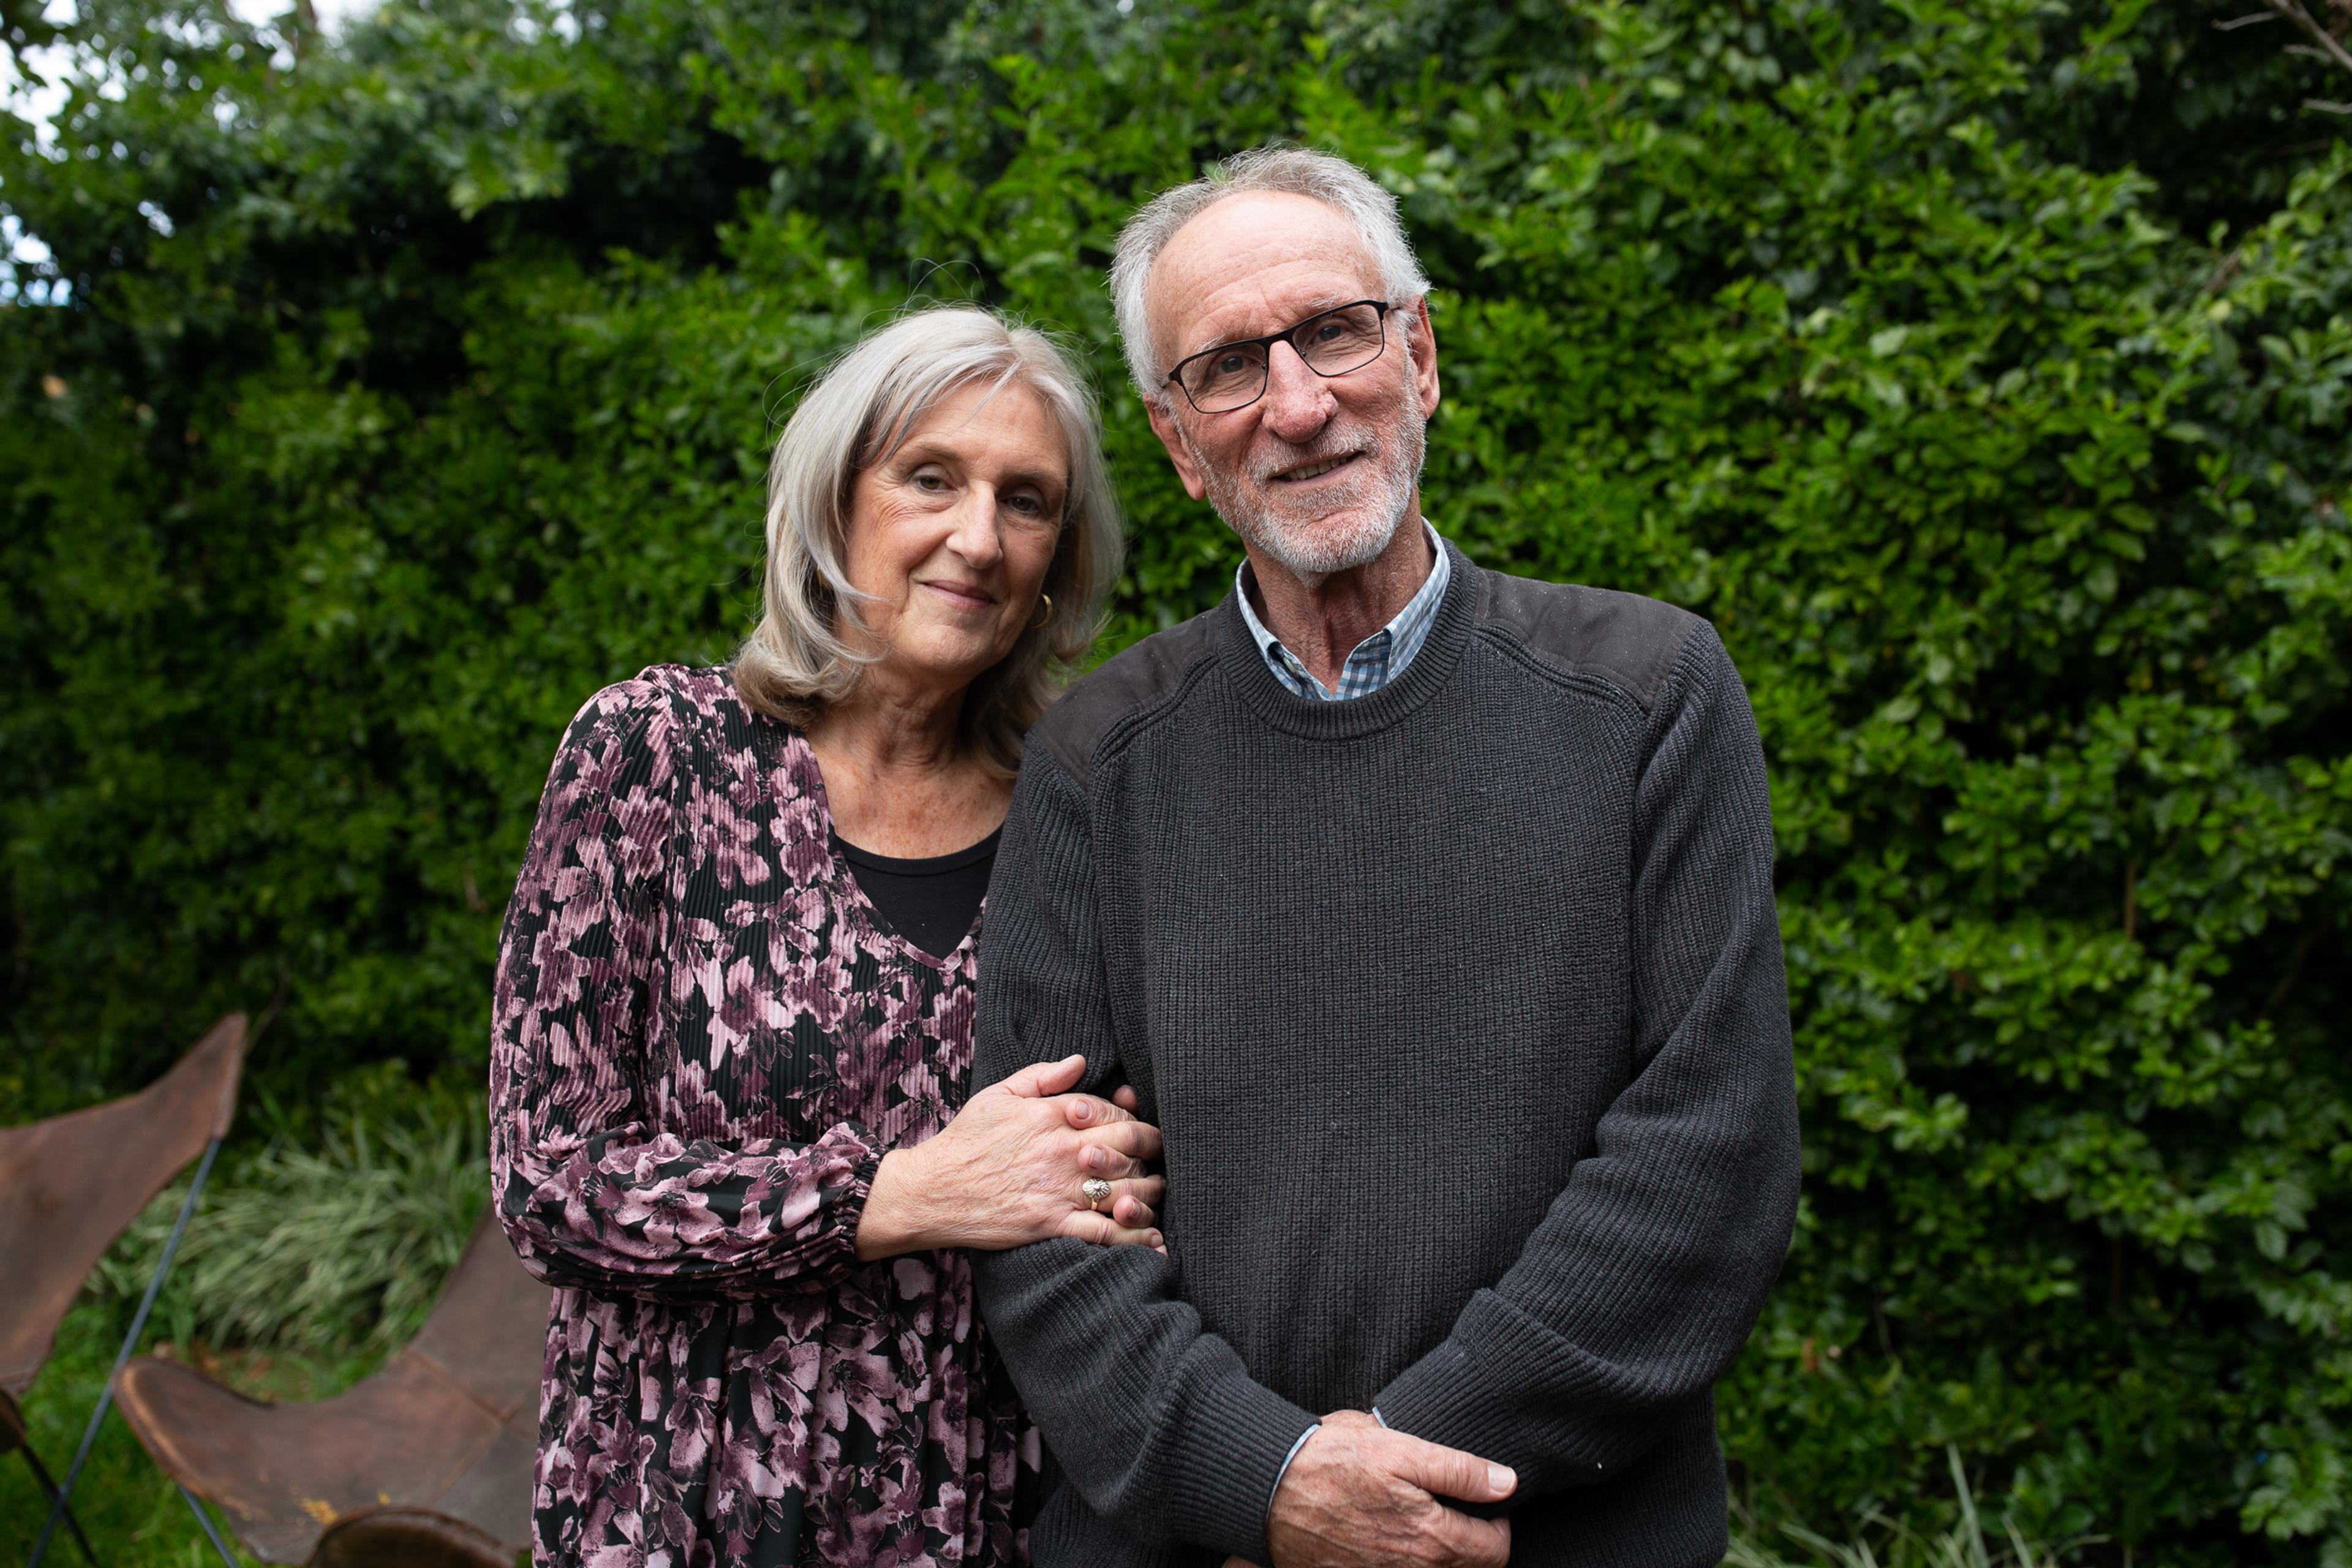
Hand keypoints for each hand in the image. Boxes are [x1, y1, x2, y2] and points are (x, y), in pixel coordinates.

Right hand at [854, 1055, 1165, 1258]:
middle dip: (1154, 1150)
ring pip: (1125, 1187)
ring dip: (1150, 1192)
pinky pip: (1105, 1232)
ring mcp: (1059, 1188)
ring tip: (1158, 1194)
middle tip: (1161, 1158)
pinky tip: (1154, 1241)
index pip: (1113, 1113)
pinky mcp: (1052, 1224)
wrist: (933, 1191)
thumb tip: (1081, 1061)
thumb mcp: (999, 1095)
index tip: (1140, 1130)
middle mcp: (1062, 1150)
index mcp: (1053, 1114)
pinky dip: (1134, 1237)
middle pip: (1129, 1145)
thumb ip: (1043, 1076)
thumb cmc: (965, 1141)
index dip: (1134, 1120)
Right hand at [1260, 1412, 1513, 1567]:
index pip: (1495, 1552)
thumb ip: (1459, 1470)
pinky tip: (1392, 1537)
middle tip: (1460, 1512)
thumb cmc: (1331, 1460)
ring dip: (1441, 1556)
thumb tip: (1508, 1484)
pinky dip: (1406, 1563)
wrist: (1266, 1486)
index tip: (1487, 1504)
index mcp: (1430, 1539)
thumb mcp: (1400, 1449)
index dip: (1500, 1525)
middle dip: (1474, 1544)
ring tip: (1426, 1522)